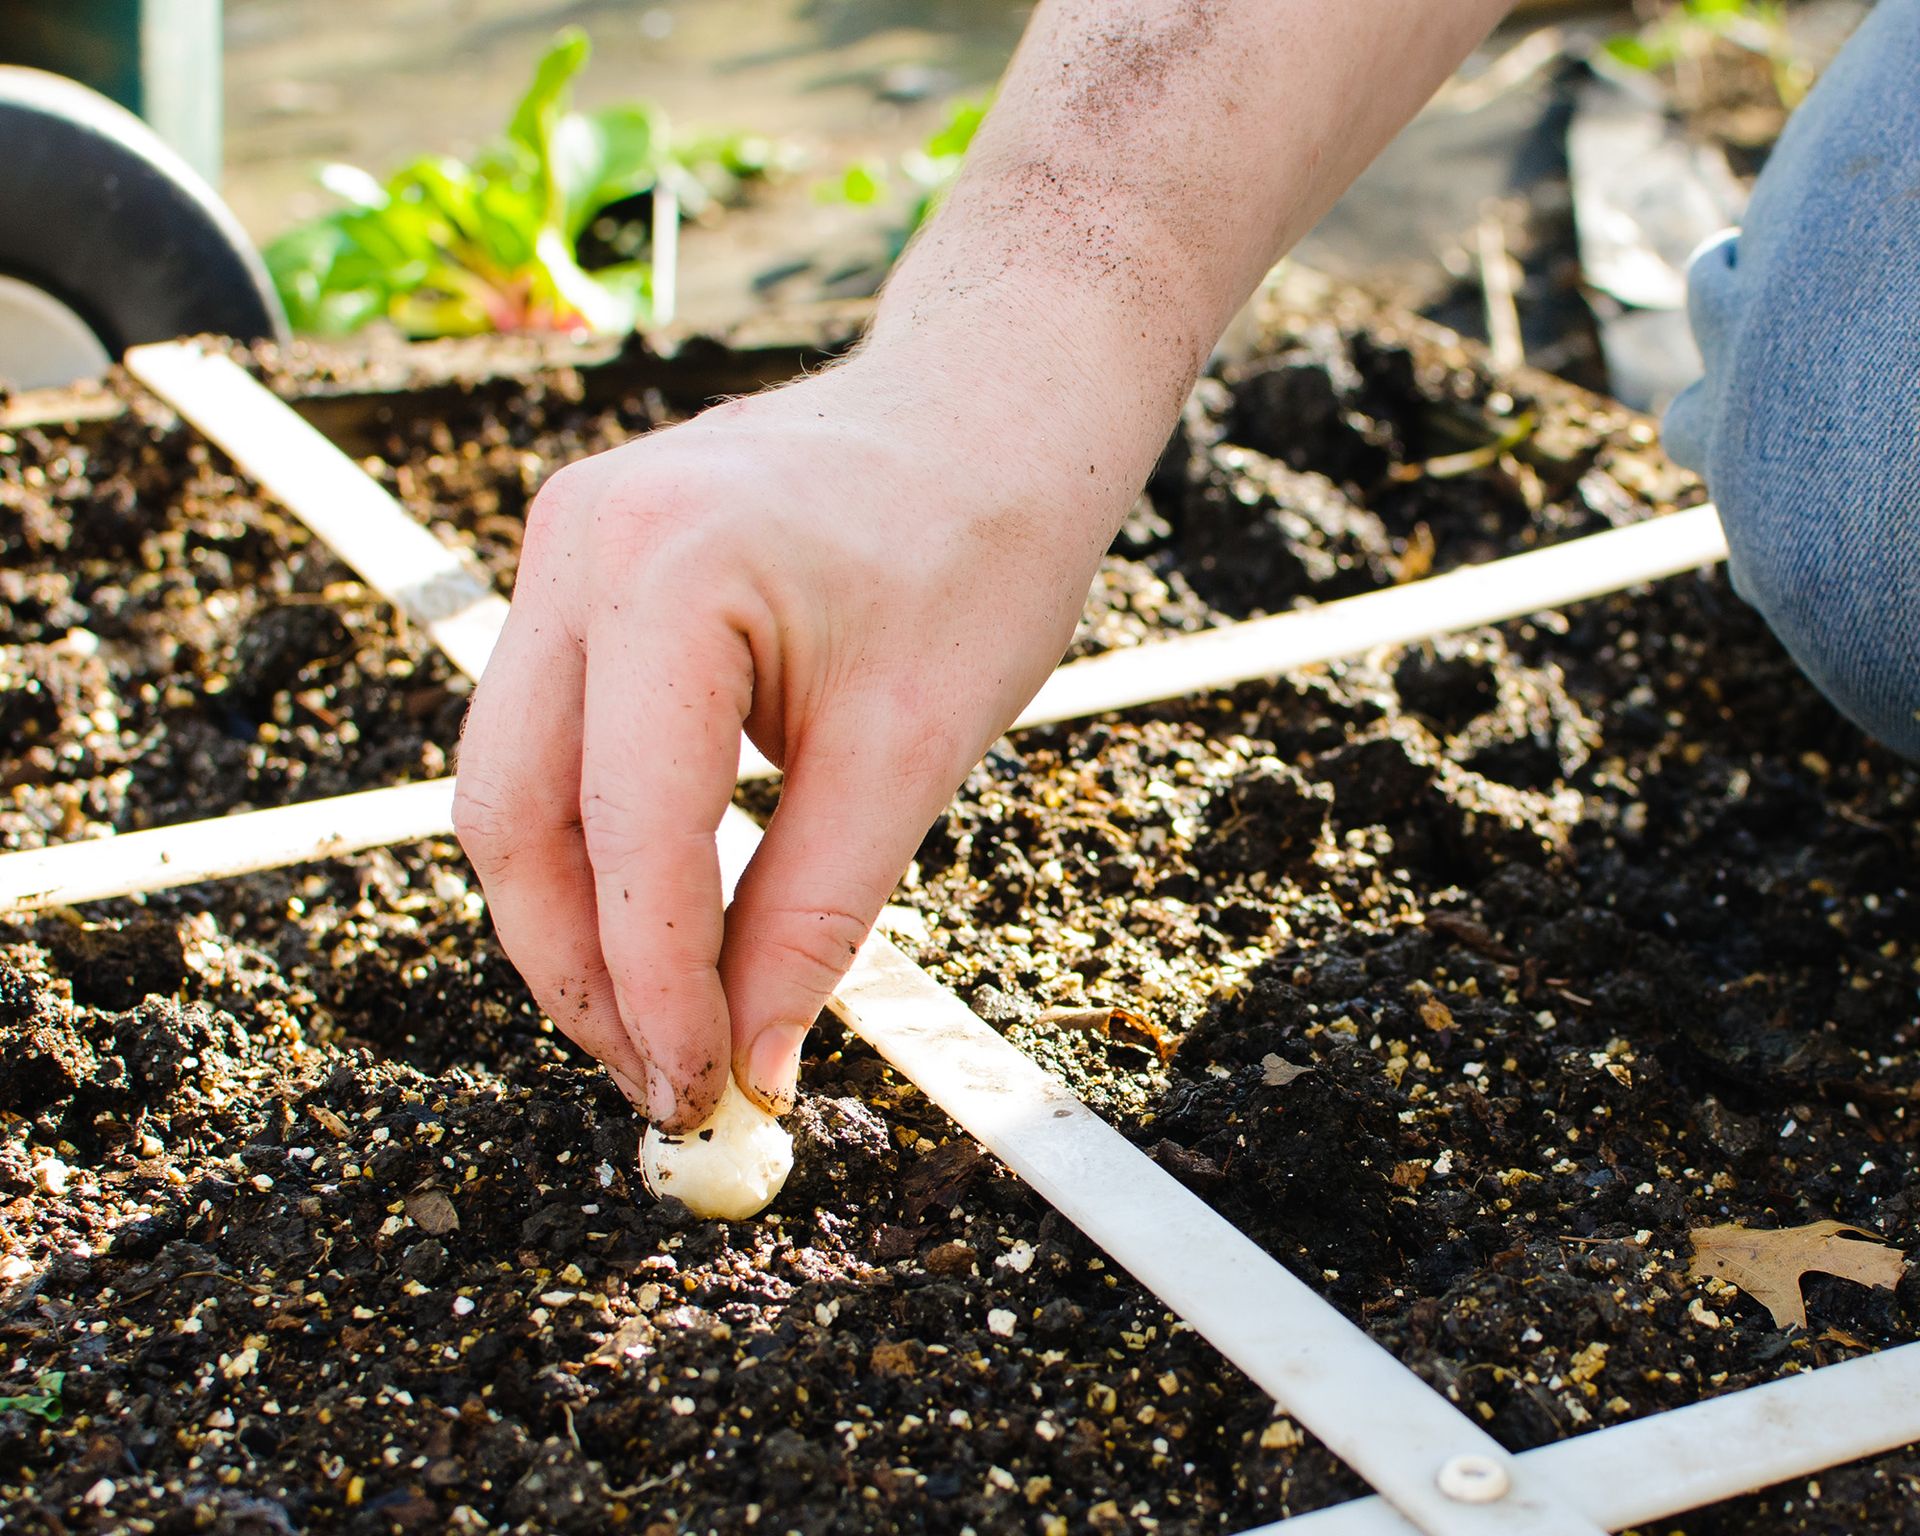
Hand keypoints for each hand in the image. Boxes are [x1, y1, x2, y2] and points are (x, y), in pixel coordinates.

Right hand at [453, 349, 1121, 1127]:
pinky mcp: (585, 567)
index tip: (701, 1088)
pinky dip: (597, 836)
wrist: (993, 404)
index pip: (628, 828)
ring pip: (516, 781)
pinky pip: (554, 731)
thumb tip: (753, 1060)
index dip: (654, 986)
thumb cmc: (981, 543)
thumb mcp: (912, 747)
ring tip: (662, 1017)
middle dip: (576, 967)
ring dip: (576, 912)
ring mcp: (567, 544)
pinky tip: (663, 911)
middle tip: (661, 1075)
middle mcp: (581, 543)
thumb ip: (816, 911)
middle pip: (513, 812)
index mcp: (666, 570)